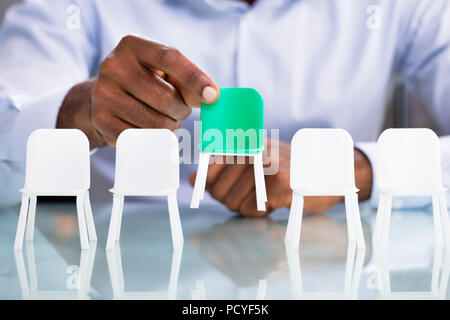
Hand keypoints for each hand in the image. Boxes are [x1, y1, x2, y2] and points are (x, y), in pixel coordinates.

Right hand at [57, 35, 218, 147]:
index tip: (213, 96)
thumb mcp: (165, 72)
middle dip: (181, 109)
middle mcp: (112, 66)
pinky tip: (147, 126)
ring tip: (163, 117)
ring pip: (155, 122)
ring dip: (169, 125)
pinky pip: (141, 137)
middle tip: (179, 110)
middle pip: (166, 97)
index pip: (169, 58)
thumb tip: (209, 97)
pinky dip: (152, 137)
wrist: (105, 96)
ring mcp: (103, 94)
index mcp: (132, 45)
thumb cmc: (145, 81)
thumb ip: (187, 81)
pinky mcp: (101, 120)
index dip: (194, 78)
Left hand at [189, 140, 372, 216]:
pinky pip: (251, 209)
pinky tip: (274, 201)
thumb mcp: (256, 161)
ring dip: (246, 206)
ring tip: (264, 196)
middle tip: (249, 195)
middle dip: (229, 199)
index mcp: (245, 143)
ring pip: (233, 202)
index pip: (210, 166)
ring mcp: (265, 166)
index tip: (215, 189)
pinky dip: (260, 212)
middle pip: (218, 190)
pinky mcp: (278, 183)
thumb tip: (194, 180)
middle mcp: (252, 151)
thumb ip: (224, 168)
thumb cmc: (288, 167)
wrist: (328, 169)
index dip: (210, 182)